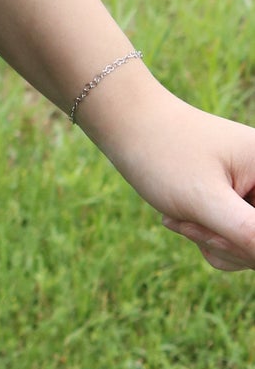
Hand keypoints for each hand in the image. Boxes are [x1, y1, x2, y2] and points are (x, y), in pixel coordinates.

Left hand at [77, 68, 254, 272]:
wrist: (126, 123)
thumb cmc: (163, 155)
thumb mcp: (209, 202)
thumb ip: (252, 236)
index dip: (248, 243)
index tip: (214, 222)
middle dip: (225, 243)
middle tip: (188, 222)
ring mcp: (250, 186)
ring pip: (247, 245)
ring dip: (212, 241)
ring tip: (180, 216)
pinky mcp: (234, 197)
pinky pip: (233, 238)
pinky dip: (207, 235)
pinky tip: (181, 217)